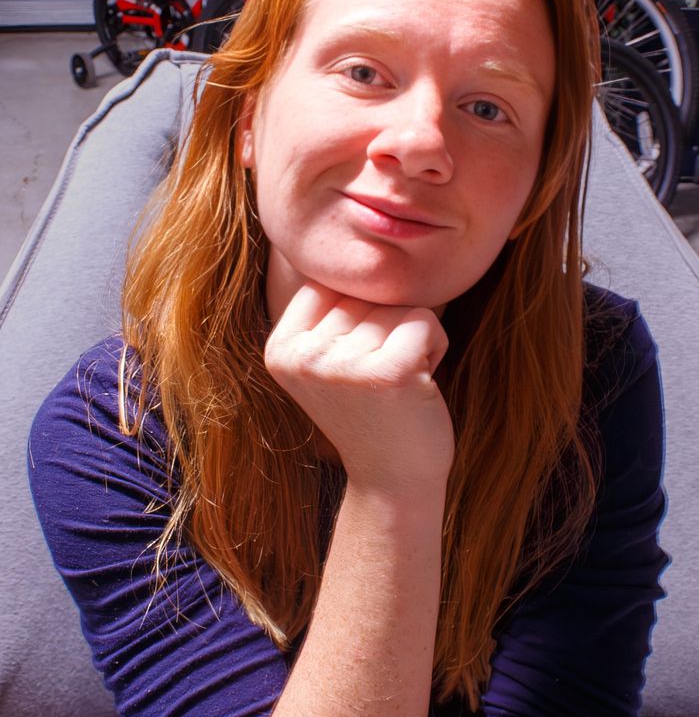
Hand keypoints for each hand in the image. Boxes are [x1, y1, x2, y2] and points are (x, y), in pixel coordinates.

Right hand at [265, 282, 453, 494]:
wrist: (393, 480)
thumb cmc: (370, 410)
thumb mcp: (327, 359)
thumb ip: (327, 312)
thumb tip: (355, 235)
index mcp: (280, 348)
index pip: (329, 283)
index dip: (358, 312)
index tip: (357, 360)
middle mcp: (303, 355)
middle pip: (364, 293)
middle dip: (386, 326)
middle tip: (381, 377)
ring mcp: (341, 365)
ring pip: (396, 305)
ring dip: (412, 337)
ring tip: (399, 381)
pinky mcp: (386, 372)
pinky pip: (424, 320)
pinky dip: (436, 346)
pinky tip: (420, 383)